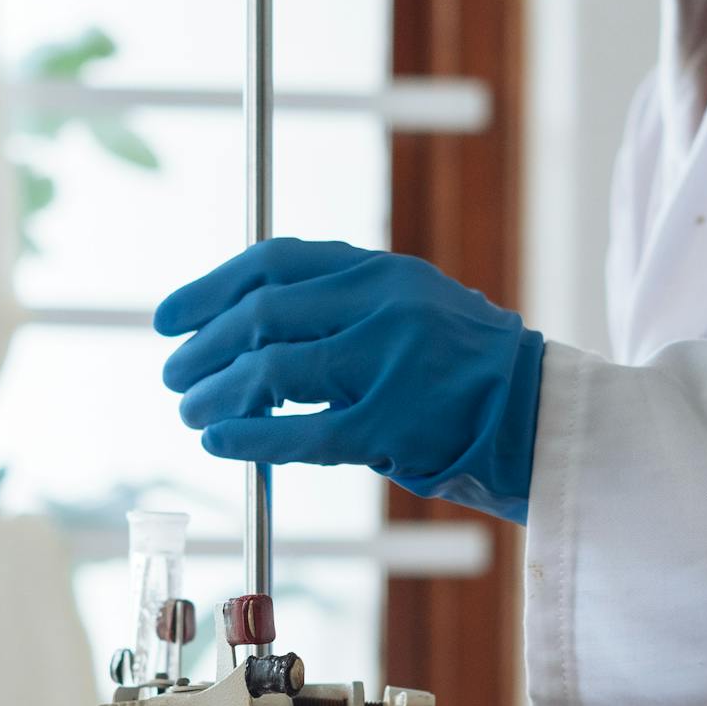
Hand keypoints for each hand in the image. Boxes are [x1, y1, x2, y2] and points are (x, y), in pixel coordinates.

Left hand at [155, 239, 544, 523]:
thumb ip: (338, 310)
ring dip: (216, 393)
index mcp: (380, 269)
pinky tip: (221, 443)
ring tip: (190, 413)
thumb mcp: (405, 312)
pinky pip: (301, 432)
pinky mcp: (394, 421)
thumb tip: (242, 331)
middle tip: (173, 375)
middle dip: (203, 347)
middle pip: (261, 315)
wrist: (537, 416)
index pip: (273, 262)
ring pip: (272, 370)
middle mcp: (382, 303)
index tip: (169, 318)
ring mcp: (389, 361)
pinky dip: (250, 438)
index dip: (208, 289)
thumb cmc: (461, 372)